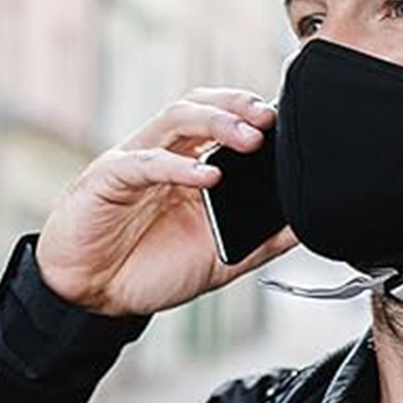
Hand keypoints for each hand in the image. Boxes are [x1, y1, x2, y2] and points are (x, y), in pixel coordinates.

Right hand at [35, 89, 295, 315]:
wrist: (94, 296)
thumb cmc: (150, 268)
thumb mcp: (221, 257)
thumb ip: (262, 240)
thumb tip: (308, 226)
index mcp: (189, 166)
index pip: (223, 120)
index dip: (252, 113)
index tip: (288, 122)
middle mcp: (164, 155)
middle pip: (200, 106)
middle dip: (237, 106)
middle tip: (270, 118)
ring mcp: (135, 162)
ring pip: (174, 119)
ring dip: (215, 123)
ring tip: (249, 138)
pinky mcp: (107, 179)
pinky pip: (145, 163)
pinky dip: (179, 166)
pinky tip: (208, 176)